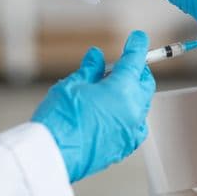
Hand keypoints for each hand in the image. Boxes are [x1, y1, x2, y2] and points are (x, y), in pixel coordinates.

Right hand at [31, 31, 154, 182]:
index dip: (137, 46)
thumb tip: (96, 58)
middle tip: (117, 68)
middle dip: (135, 71)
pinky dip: (130, 115)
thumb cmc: (60, 121)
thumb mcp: (72, 85)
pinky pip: (136, 125)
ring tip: (108, 92)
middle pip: (144, 82)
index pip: (136, 60)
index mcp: (122, 89)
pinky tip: (114, 113)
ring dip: (132, 93)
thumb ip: (90, 69)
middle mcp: (133, 109)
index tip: (138, 39)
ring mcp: (131, 129)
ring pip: (141, 103)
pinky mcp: (125, 146)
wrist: (52, 157)